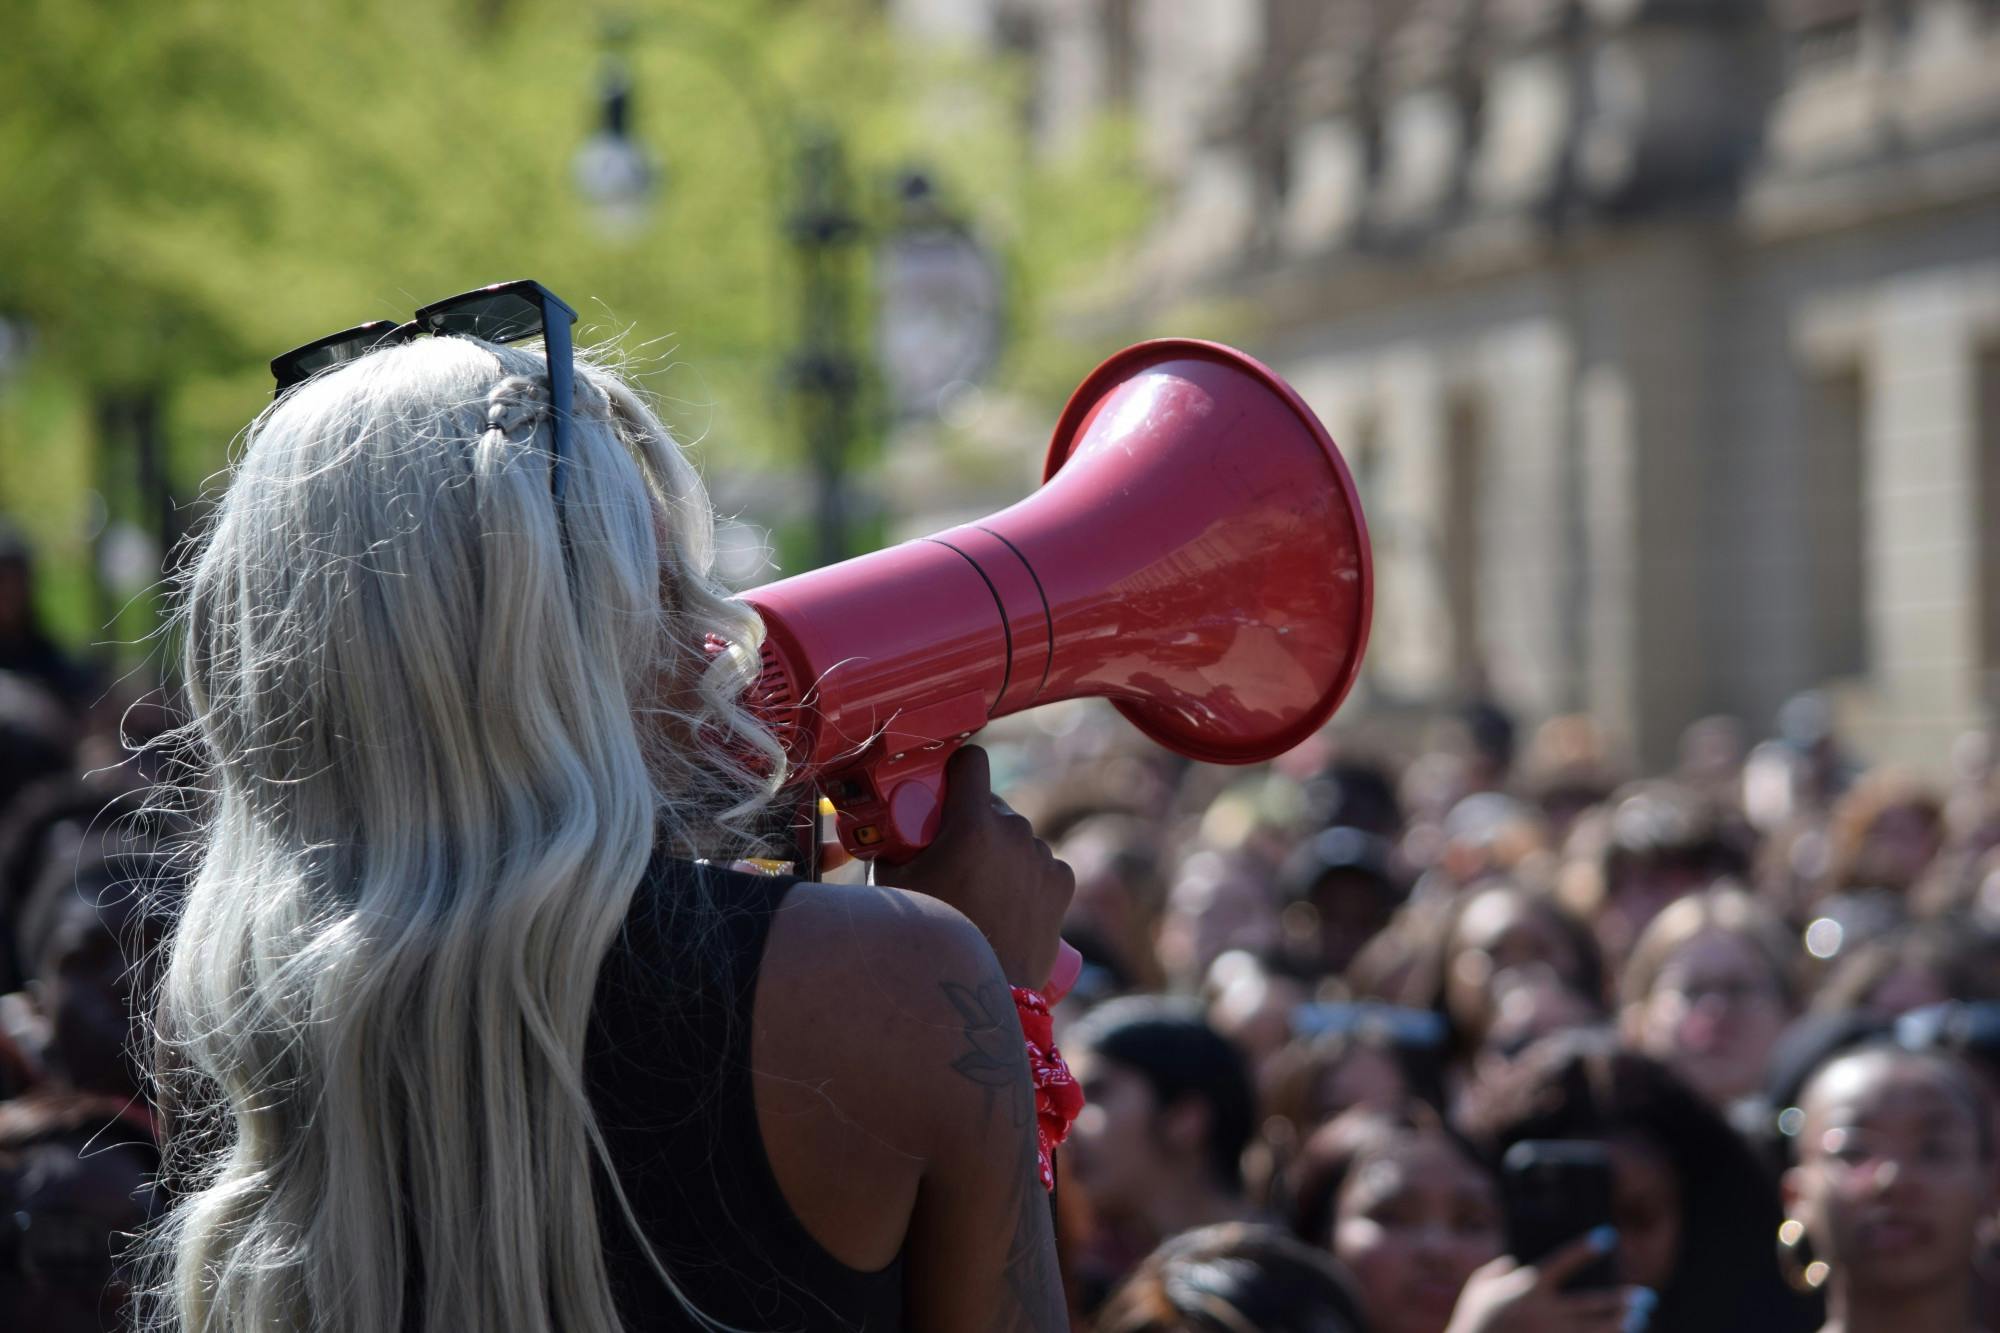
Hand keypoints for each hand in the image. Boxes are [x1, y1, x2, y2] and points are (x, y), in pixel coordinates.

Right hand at [874, 746, 1074, 988]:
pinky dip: (1027, 874)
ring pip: (1018, 836)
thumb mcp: (892, 885)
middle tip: (952, 854)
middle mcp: (1015, 833)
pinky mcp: (1063, 883)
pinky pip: (1042, 863)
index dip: (957, 771)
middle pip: (994, 805)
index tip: (945, 789)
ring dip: (1002, 850)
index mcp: (974, 824)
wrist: (978, 996)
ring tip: (980, 887)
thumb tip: (885, 827)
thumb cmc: (928, 938)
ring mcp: (1043, 858)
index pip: (972, 760)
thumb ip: (892, 845)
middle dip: (974, 821)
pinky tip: (1008, 900)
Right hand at [1444, 1229, 1655, 1332]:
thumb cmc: (1472, 1322)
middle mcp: (1546, 1310)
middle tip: (1646, 1296)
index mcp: (1528, 1287)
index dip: (1586, 1247)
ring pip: (1595, 1330)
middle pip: (1592, 1302)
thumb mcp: (1477, 1290)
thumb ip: (1495, 1272)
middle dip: (1621, 1299)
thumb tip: (1511, 1261)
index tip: (1608, 1237)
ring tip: (1637, 1319)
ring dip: (1619, 1324)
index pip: (1565, 1261)